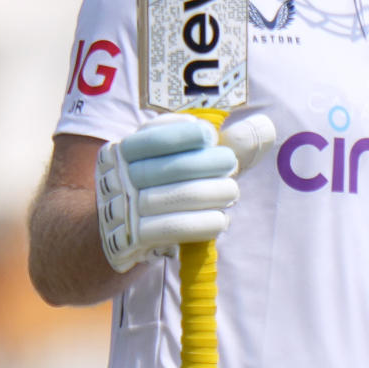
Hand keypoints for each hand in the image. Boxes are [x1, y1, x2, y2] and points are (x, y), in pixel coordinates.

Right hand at [95, 111, 274, 272]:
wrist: (104, 237)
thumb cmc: (151, 191)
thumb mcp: (164, 162)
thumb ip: (210, 147)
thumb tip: (264, 127)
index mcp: (122, 151)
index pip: (150, 137)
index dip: (181, 134)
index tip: (209, 135)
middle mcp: (118, 178)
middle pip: (168, 167)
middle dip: (205, 164)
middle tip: (231, 165)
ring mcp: (122, 210)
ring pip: (175, 198)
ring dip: (211, 195)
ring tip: (231, 193)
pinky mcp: (132, 240)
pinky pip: (172, 229)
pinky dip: (202, 224)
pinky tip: (220, 220)